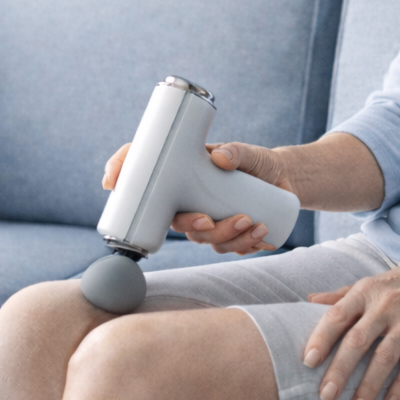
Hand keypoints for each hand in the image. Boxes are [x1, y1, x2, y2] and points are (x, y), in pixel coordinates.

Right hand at [100, 141, 289, 254]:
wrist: (282, 178)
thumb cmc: (255, 162)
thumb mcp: (248, 152)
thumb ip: (236, 151)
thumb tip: (218, 158)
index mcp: (182, 179)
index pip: (146, 183)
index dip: (126, 183)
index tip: (116, 184)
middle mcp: (189, 202)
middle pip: (177, 222)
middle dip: (193, 226)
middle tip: (212, 220)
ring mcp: (208, 221)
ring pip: (205, 239)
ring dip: (226, 237)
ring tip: (252, 223)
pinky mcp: (228, 235)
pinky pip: (229, 249)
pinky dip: (245, 245)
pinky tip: (261, 235)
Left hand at [301, 249, 399, 399]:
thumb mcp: (375, 281)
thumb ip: (342, 294)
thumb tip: (308, 300)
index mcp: (368, 290)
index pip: (338, 315)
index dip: (321, 338)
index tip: (307, 362)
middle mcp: (387, 304)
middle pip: (357, 340)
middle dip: (340, 370)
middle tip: (325, 396)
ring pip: (385, 357)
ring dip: (369, 386)